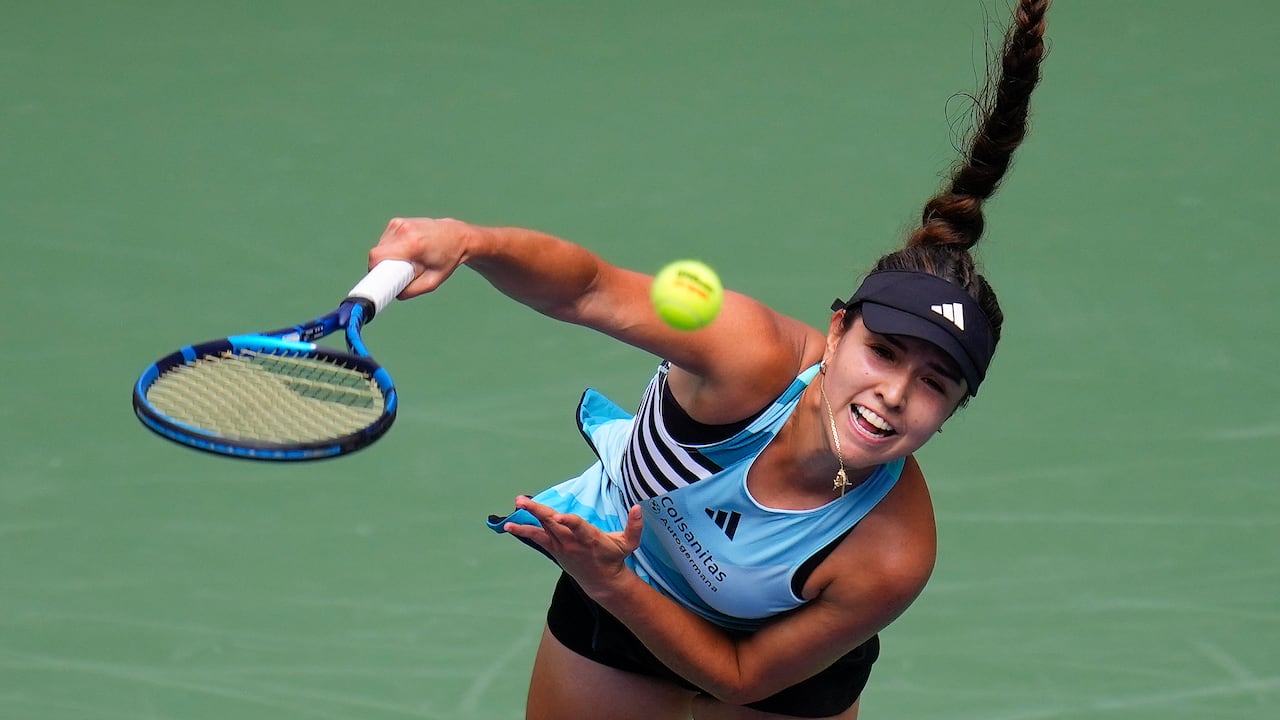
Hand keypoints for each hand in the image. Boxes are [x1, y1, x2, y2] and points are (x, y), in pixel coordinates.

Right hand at [368, 217, 476, 298]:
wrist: (458, 237)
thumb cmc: (448, 259)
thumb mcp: (433, 282)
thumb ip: (412, 290)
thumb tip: (394, 294)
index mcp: (412, 244)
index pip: (377, 257)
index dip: (374, 272)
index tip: (379, 282)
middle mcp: (404, 230)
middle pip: (377, 254)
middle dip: (385, 268)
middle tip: (402, 273)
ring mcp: (399, 223)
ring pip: (380, 247)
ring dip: (389, 258)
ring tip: (409, 260)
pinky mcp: (397, 222)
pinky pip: (385, 241)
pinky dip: (392, 249)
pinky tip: (407, 251)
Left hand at [504, 497, 643, 596]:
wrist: (601, 582)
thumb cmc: (614, 558)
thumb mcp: (629, 544)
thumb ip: (634, 526)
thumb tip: (638, 507)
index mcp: (590, 538)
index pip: (578, 527)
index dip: (569, 522)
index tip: (560, 516)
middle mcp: (572, 542)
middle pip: (553, 524)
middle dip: (537, 512)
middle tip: (522, 501)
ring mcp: (561, 546)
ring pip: (542, 529)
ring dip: (527, 518)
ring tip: (516, 505)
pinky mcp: (554, 550)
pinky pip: (537, 538)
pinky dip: (523, 531)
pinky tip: (509, 525)